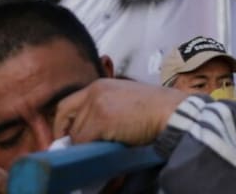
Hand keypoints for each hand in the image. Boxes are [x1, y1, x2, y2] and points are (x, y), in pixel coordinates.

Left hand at [53, 79, 186, 145]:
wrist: (172, 112)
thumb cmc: (156, 109)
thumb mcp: (124, 100)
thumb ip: (103, 108)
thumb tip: (84, 133)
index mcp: (100, 85)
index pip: (68, 103)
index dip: (65, 122)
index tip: (70, 136)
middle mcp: (94, 91)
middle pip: (64, 115)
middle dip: (67, 133)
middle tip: (75, 147)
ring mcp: (96, 105)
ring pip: (75, 133)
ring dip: (85, 144)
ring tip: (102, 147)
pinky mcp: (100, 120)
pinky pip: (83, 142)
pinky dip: (90, 150)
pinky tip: (105, 149)